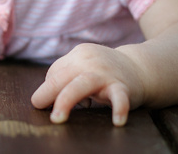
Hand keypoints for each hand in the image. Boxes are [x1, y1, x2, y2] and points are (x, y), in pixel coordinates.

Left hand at [30, 43, 145, 126]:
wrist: (139, 68)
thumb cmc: (103, 72)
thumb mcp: (83, 68)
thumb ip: (66, 79)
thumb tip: (44, 99)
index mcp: (77, 55)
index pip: (55, 72)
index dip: (50, 89)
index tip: (53, 101)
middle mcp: (89, 61)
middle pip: (62, 76)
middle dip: (47, 92)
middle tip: (38, 107)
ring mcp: (106, 73)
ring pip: (82, 84)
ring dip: (66, 101)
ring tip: (57, 118)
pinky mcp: (123, 86)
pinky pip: (120, 98)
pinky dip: (119, 109)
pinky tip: (117, 122)